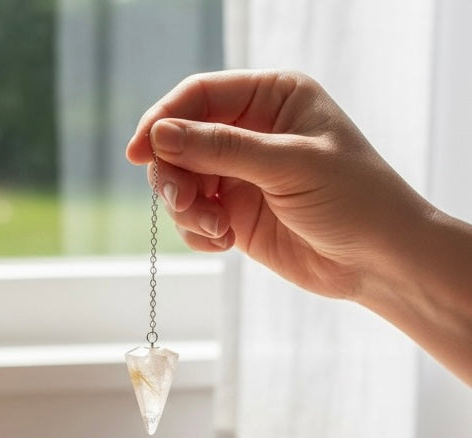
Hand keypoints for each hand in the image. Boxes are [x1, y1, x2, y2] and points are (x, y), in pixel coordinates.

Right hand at [127, 69, 430, 299]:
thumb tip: (159, 135)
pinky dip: (198, 232)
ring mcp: (242, 177)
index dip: (163, 120)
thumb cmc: (354, 199)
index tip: (139, 152)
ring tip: (215, 228)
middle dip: (173, 173)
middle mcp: (252, 134)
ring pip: (183, 182)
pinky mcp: (237, 215)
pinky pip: (195, 218)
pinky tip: (224, 242)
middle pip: (181, 141)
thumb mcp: (289, 164)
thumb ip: (222, 148)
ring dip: (186, 207)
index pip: (200, 96)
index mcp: (272, 99)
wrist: (379, 261)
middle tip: (181, 201)